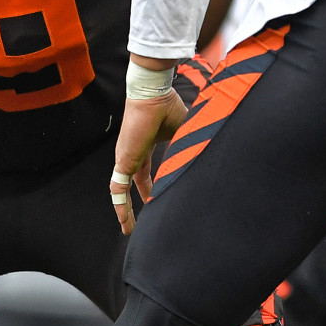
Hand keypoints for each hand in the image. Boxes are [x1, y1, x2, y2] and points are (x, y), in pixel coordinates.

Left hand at [110, 88, 186, 234]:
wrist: (154, 95)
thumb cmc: (168, 107)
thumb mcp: (184, 133)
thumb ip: (188, 149)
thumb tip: (207, 160)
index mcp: (146, 147)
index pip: (146, 173)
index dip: (150, 188)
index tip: (156, 199)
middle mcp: (133, 154)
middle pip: (133, 184)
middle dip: (136, 204)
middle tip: (140, 223)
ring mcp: (126, 158)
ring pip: (122, 190)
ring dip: (126, 210)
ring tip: (129, 230)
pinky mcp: (124, 161)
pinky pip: (118, 188)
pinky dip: (121, 206)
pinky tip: (125, 222)